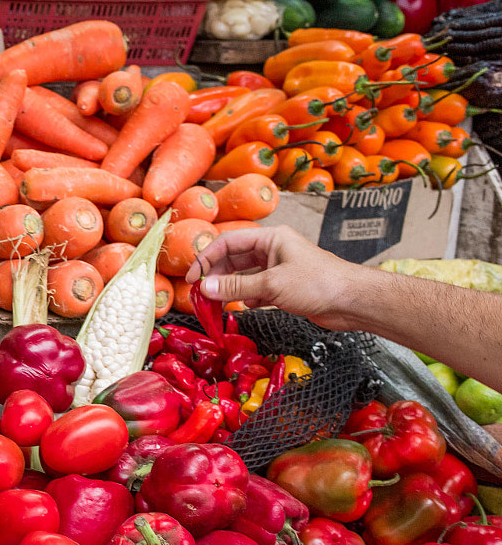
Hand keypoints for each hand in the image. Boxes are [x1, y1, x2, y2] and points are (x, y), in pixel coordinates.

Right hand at [186, 225, 369, 333]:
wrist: (351, 301)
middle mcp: (272, 250)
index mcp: (271, 238)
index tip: (193, 278)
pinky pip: (254, 289)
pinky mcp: (283, 286)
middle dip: (216, 275)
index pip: (228, 242)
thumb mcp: (272, 285)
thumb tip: (206, 288)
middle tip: (201, 294)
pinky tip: (243, 306)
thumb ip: (237, 287)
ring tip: (217, 302)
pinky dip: (245, 297)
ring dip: (229, 287)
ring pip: (243, 275)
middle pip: (233, 258)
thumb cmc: (320, 283)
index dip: (206, 258)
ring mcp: (277, 268)